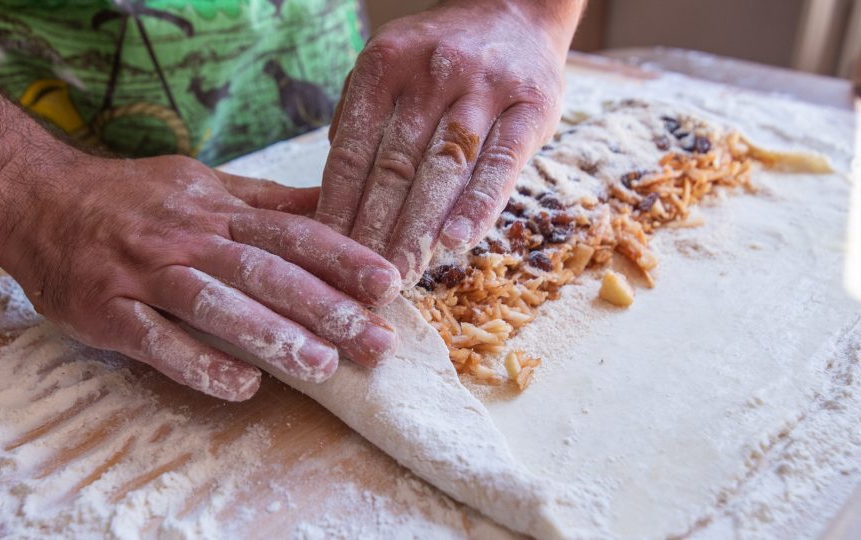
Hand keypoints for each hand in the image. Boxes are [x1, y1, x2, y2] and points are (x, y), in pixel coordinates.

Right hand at [0, 153, 400, 400]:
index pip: (292, 233)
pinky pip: (158, 340)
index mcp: (219, 211)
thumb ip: (269, 201)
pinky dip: (199, 362)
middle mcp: (190, 239)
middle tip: (376, 341)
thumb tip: (332, 204)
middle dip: (326, 307)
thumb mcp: (207, 185)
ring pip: (216, 303)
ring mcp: (148, 274)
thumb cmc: (138, 199)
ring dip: (272, 335)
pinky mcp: (109, 310)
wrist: (43, 201)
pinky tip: (242, 385)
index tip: (390, 284)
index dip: (343, 257)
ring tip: (323, 366)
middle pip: (266, 272)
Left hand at [315, 0, 582, 283]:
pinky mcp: (529, 108)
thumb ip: (360, 115)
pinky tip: (457, 242)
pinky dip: (477, 206)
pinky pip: (500, 166)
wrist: (517, 10)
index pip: (352, 151)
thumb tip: (331, 186)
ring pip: (443, 171)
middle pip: (395, 167)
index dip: (339, 208)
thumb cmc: (444, 52)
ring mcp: (483, 89)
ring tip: (404, 274)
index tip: (330, 253)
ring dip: (419, 230)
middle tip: (366, 279)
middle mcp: (432, 72)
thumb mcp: (390, 63)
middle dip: (376, 230)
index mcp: (385, 64)